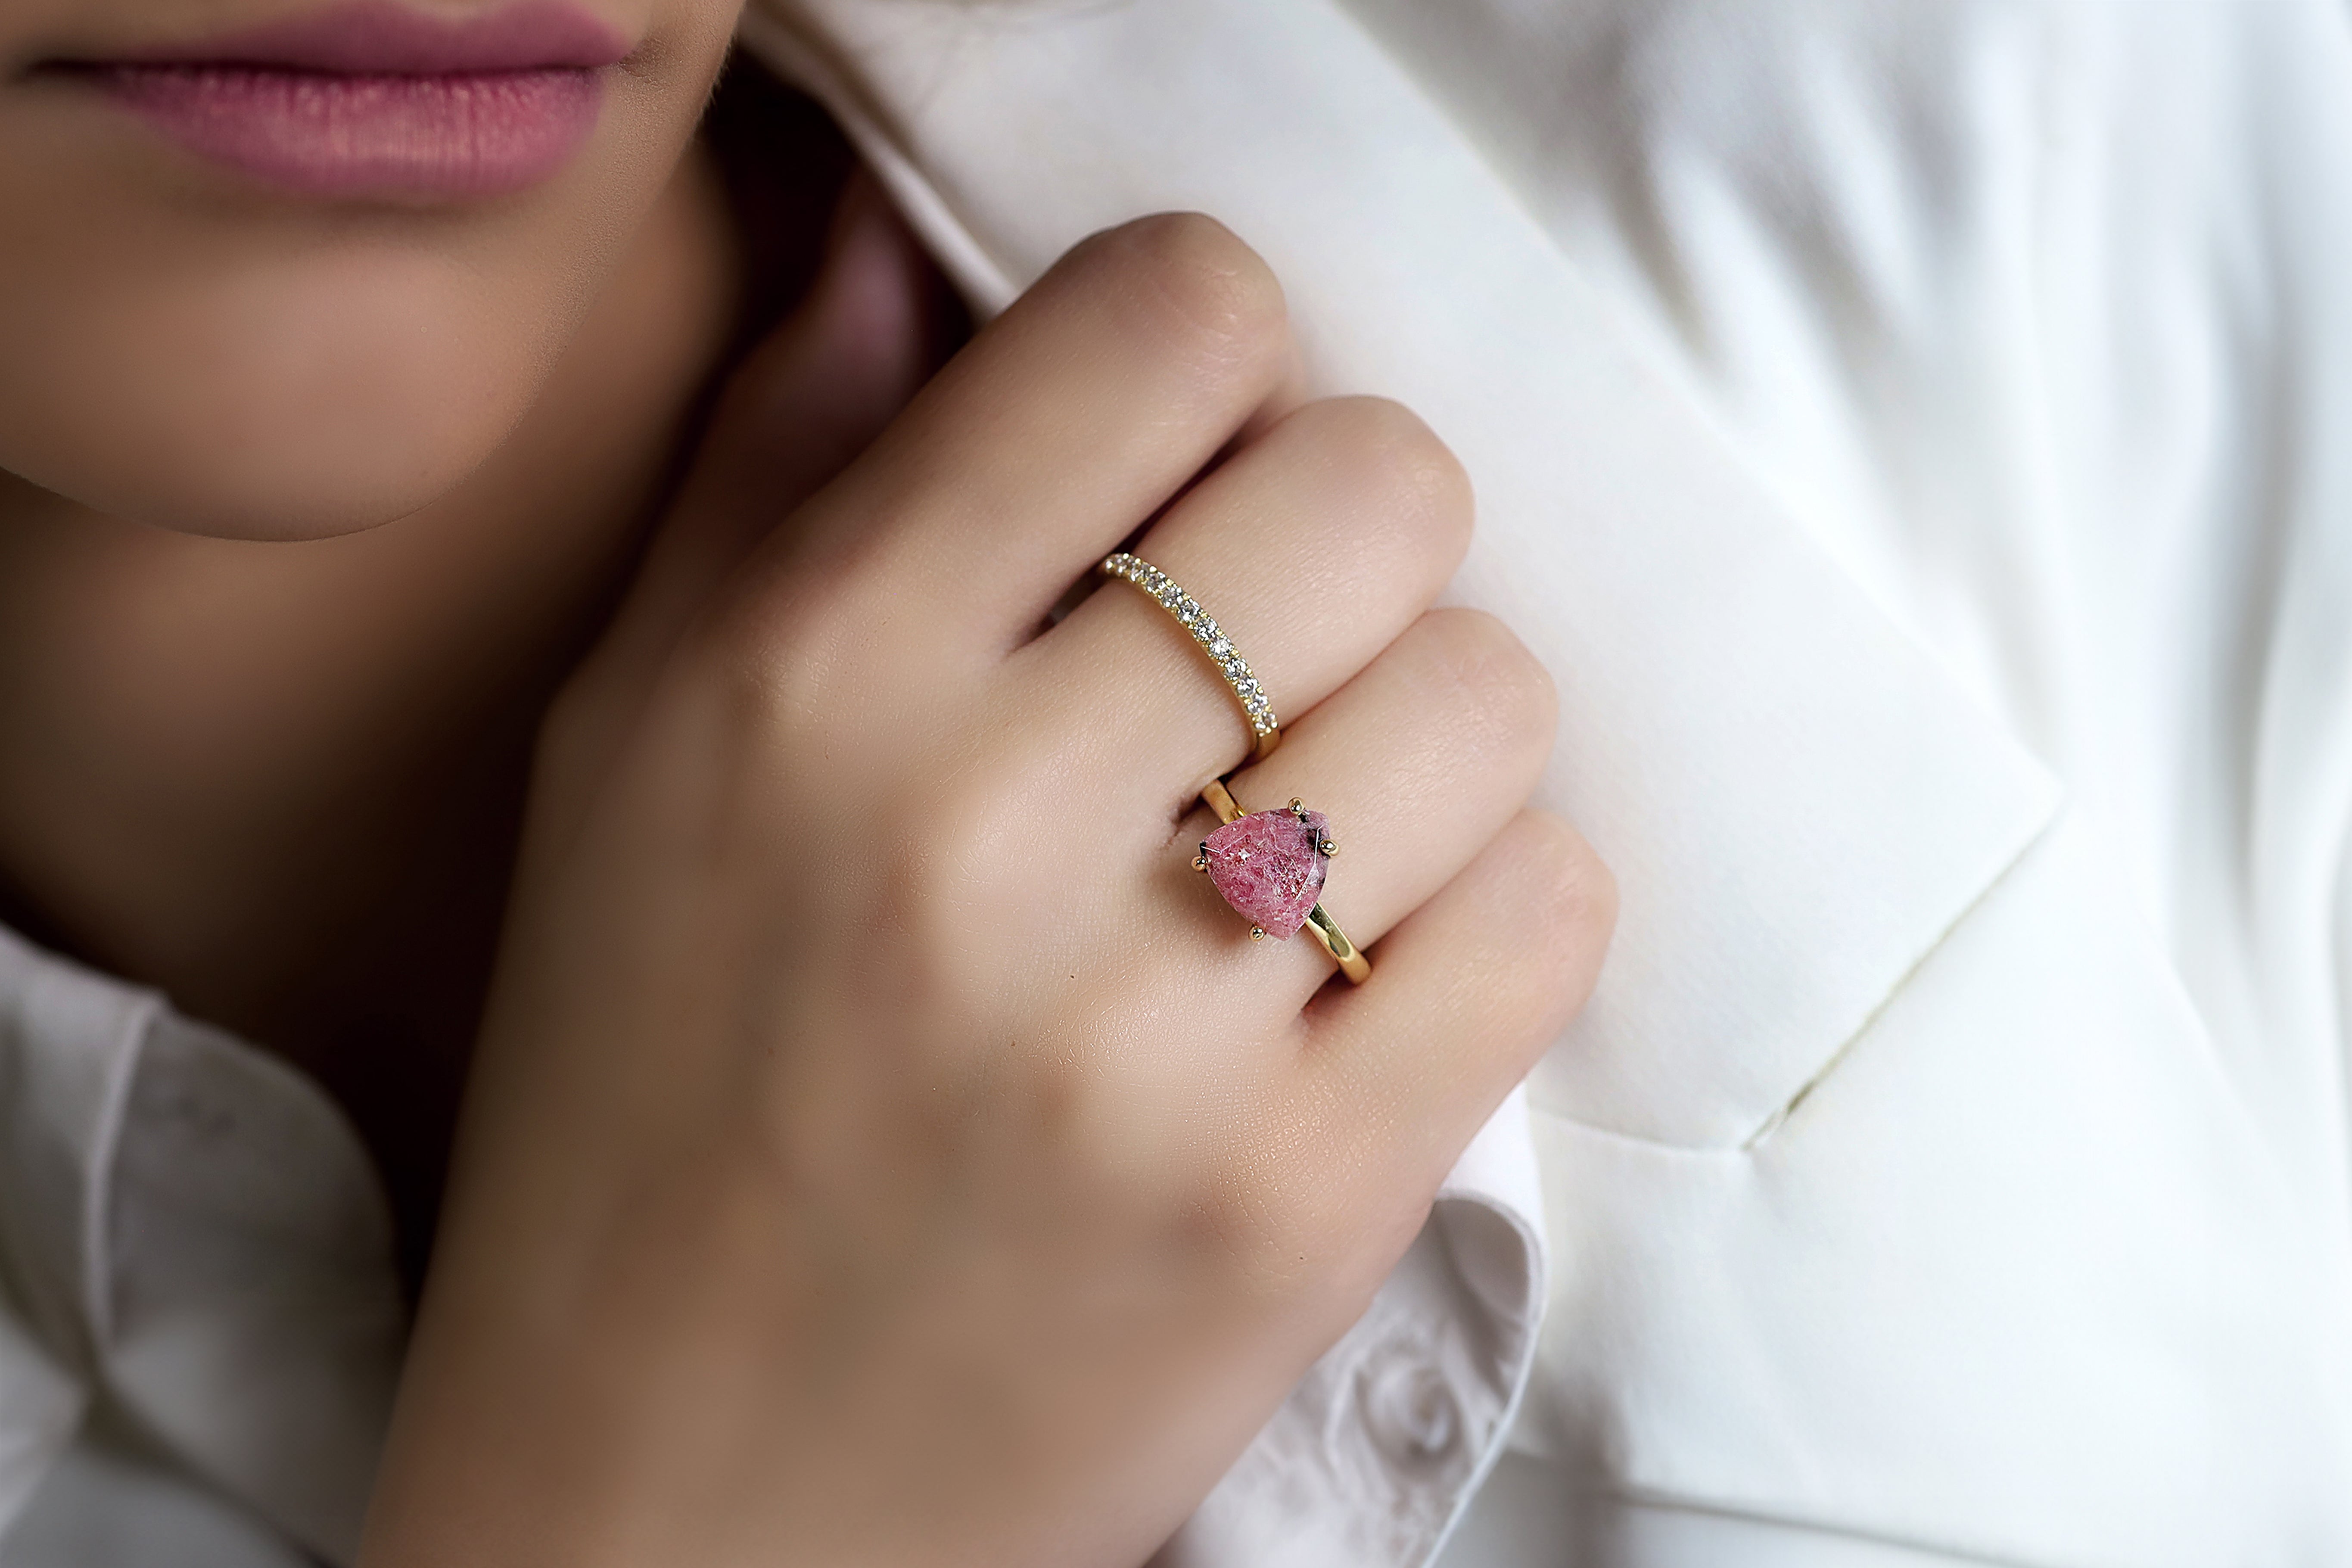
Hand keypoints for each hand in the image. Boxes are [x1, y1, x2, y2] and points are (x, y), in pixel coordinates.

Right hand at [359, 203, 1612, 1567]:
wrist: (680, 1498)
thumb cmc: (649, 1097)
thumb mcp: (632, 754)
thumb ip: (772, 473)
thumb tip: (907, 252)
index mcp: (801, 676)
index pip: (1159, 325)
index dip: (1215, 352)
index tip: (1188, 448)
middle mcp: (975, 825)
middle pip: (1378, 485)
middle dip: (1352, 535)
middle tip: (1273, 646)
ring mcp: (1150, 1029)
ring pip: (1493, 695)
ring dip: (1433, 738)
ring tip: (1311, 830)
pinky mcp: (1300, 1199)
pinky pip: (1547, 914)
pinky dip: (1496, 911)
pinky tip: (1367, 965)